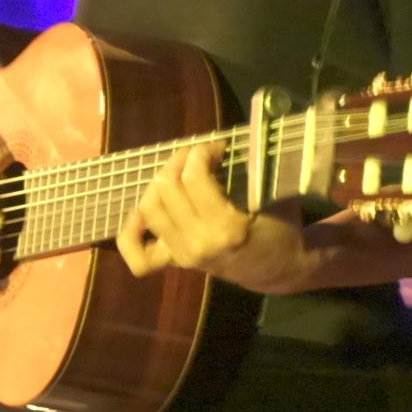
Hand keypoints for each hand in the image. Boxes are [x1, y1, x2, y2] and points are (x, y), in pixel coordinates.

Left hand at [115, 142, 316, 294]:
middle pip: (165, 188)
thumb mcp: (274, 199)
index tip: (216, 146)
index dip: (201, 152)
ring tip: (178, 174)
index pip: (194, 178)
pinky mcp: (175, 261)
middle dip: (179, 161)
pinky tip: (141, 213)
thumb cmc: (281, 230)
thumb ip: (252, 172)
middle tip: (198, 155)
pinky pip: (138, 255)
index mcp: (226, 229)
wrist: (278, 270)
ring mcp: (183, 255)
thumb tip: (222, 140)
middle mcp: (198, 243)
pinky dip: (131, 232)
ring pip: (148, 209)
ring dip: (158, 183)